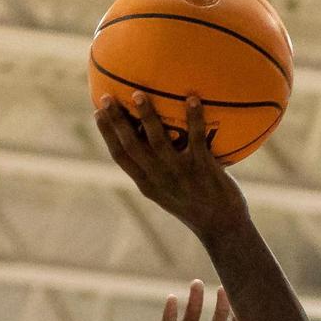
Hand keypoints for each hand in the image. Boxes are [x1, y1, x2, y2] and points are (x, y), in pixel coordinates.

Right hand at [95, 93, 248, 240]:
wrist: (223, 228)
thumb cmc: (197, 206)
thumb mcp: (169, 193)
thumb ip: (157, 171)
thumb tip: (148, 139)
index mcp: (148, 184)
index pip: (121, 157)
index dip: (107, 133)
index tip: (97, 111)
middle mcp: (160, 179)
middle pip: (131, 146)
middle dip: (116, 120)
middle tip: (107, 96)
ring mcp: (180, 174)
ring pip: (158, 141)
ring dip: (147, 116)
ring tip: (138, 93)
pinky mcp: (202, 169)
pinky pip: (196, 138)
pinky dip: (194, 118)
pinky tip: (192, 97)